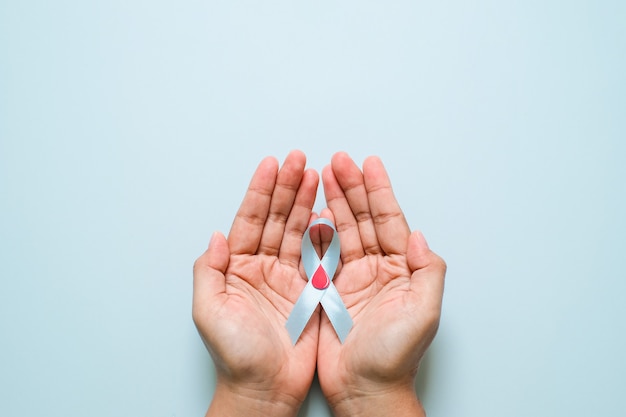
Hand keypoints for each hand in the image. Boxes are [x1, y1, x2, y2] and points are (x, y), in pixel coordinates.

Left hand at [192, 150, 319, 416]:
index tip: (272, 165)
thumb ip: (209, 271)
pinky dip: (324, 233)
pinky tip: (328, 212)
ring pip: (298, 231)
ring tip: (315, 176)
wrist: (265, 388)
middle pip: (276, 219)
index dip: (261, 192)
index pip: (250, 220)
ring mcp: (287, 278)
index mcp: (236, 268)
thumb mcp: (209, 311)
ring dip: (306, 203)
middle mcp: (261, 268)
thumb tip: (217, 236)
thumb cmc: (235, 355)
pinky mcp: (309, 292)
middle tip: (299, 160)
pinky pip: (317, 256)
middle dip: (287, 188)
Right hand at [316, 152, 446, 416]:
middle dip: (351, 188)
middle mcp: (378, 270)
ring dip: (333, 202)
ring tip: (323, 176)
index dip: (378, 191)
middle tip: (339, 161)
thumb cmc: (395, 357)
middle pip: (363, 218)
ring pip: (342, 230)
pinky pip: (323, 254)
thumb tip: (420, 236)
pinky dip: (317, 232)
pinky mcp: (330, 291)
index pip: (389, 220)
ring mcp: (353, 279)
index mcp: (402, 270)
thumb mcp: (424, 313)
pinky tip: (311, 212)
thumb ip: (428, 271)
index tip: (369, 165)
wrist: (364, 389)